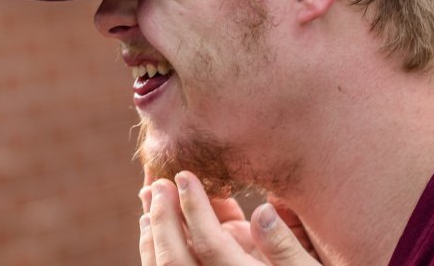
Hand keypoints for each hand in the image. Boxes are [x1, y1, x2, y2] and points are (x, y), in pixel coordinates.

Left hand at [137, 171, 320, 264]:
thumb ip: (286, 245)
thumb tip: (262, 210)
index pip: (209, 243)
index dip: (195, 208)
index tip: (183, 175)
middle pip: (175, 258)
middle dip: (163, 218)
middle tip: (156, 184)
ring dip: (153, 233)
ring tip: (146, 199)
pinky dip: (154, 248)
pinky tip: (149, 224)